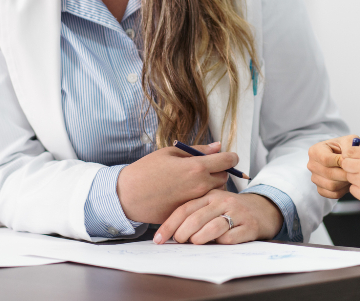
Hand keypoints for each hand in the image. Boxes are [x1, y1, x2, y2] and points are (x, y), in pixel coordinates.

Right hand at [116, 142, 237, 223]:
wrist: (128, 195)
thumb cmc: (147, 170)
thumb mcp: (171, 153)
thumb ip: (198, 150)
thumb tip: (219, 146)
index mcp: (197, 167)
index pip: (227, 161)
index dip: (231, 157)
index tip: (229, 157)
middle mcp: (200, 186)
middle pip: (224, 177)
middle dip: (220, 171)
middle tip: (208, 168)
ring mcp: (196, 202)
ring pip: (216, 192)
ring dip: (212, 185)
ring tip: (195, 181)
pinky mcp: (189, 213)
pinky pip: (203, 204)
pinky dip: (201, 198)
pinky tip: (187, 193)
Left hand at [153, 190, 283, 244]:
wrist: (263, 210)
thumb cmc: (231, 210)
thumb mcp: (213, 204)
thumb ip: (195, 212)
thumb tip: (171, 233)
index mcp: (210, 195)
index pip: (185, 208)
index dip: (169, 224)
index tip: (158, 238)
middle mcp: (223, 201)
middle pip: (197, 217)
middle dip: (182, 233)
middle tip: (177, 242)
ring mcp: (237, 212)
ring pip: (213, 227)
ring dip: (199, 238)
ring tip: (193, 243)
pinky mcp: (249, 225)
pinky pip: (231, 237)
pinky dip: (220, 243)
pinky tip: (216, 245)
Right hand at [307, 134, 359, 198]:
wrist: (350, 159)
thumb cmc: (348, 148)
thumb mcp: (349, 141)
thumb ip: (348, 145)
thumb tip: (344, 158)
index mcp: (315, 150)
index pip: (325, 159)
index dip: (340, 162)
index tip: (350, 161)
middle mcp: (311, 165)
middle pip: (328, 173)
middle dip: (344, 173)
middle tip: (355, 171)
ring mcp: (315, 178)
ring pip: (331, 185)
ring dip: (345, 182)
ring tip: (352, 176)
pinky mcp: (320, 189)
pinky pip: (332, 194)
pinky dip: (343, 190)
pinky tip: (347, 183)